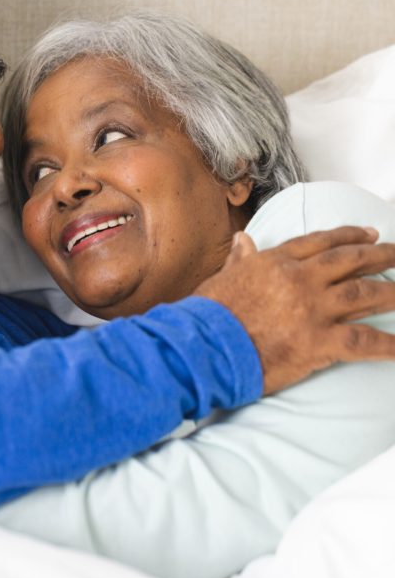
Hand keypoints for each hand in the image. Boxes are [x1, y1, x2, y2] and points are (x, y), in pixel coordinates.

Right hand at [194, 227, 394, 394]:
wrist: (203, 345)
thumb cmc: (207, 315)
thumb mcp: (221, 278)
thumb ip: (239, 259)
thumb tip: (242, 239)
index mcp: (274, 262)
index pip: (319, 243)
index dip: (348, 236)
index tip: (369, 232)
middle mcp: (298, 279)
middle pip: (349, 261)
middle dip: (380, 255)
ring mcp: (311, 309)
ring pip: (363, 293)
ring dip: (392, 291)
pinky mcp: (318, 342)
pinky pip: (363, 341)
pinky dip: (389, 344)